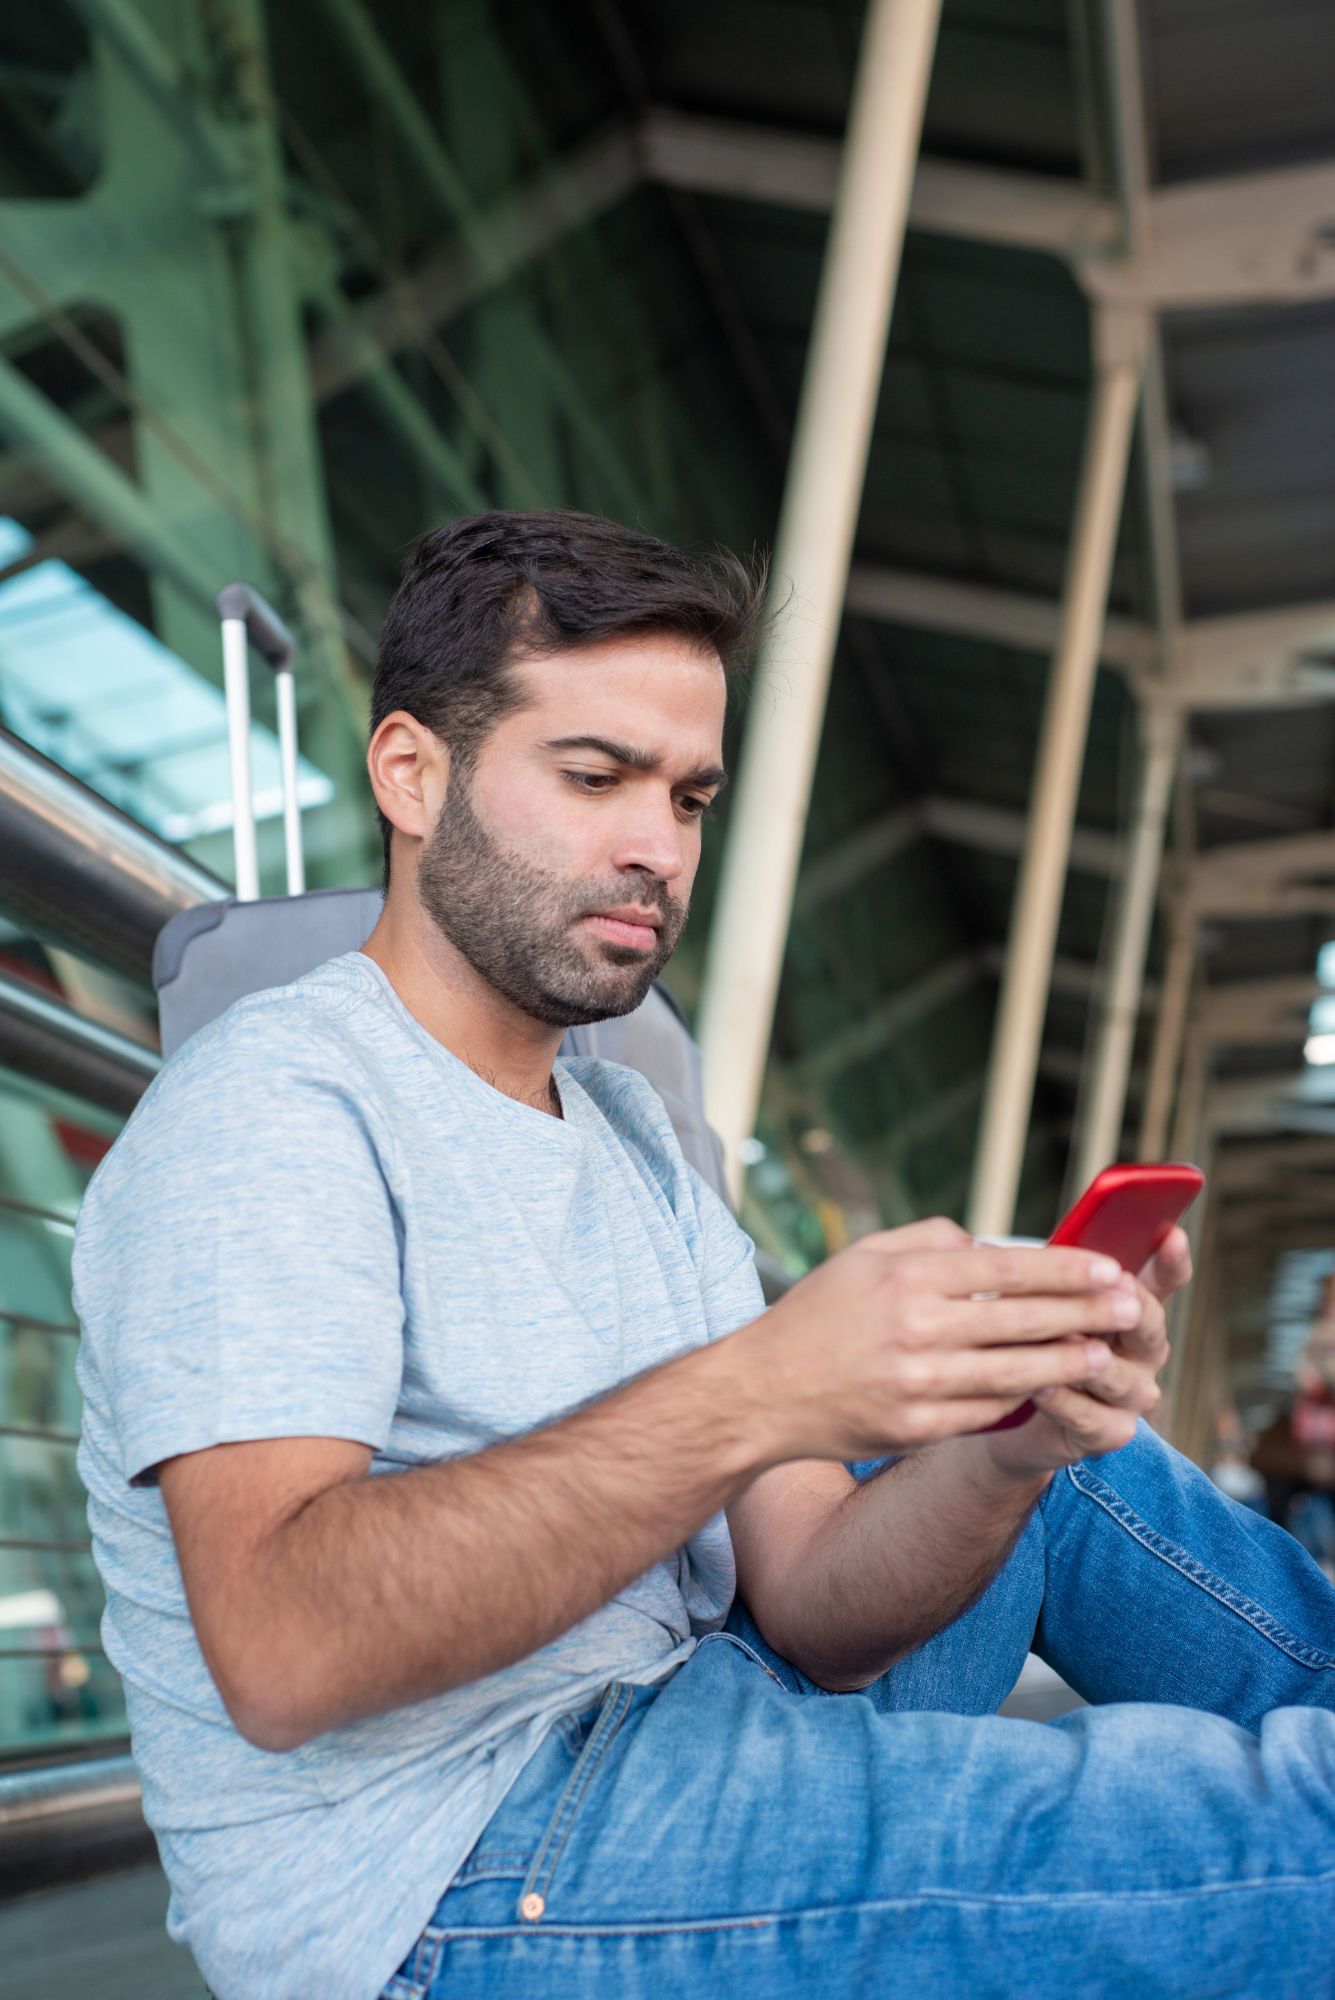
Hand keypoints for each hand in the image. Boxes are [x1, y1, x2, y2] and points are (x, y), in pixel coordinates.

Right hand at [747, 1217, 1142, 1463]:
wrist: (759, 1394)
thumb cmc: (813, 1318)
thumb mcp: (859, 1257)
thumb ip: (924, 1240)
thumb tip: (984, 1242)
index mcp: (907, 1278)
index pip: (1005, 1268)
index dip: (1064, 1269)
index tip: (1106, 1266)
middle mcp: (918, 1329)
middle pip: (1023, 1320)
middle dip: (1086, 1313)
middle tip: (1133, 1307)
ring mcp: (920, 1384)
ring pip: (1016, 1373)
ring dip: (1069, 1363)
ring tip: (1107, 1354)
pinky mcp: (918, 1429)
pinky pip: (986, 1412)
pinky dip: (1023, 1400)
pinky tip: (1052, 1391)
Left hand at [977, 1225, 1192, 1480]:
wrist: (1010, 1408)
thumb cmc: (1028, 1338)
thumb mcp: (1037, 1299)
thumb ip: (1044, 1276)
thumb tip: (1008, 1245)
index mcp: (1132, 1308)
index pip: (1165, 1280)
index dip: (1171, 1260)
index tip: (1172, 1235)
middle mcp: (1142, 1352)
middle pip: (1149, 1326)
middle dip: (1130, 1306)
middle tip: (1115, 1285)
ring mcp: (1130, 1394)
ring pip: (1120, 1376)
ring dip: (1087, 1356)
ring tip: (1061, 1337)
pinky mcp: (1109, 1433)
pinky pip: (1092, 1418)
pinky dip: (1065, 1401)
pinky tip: (1041, 1385)